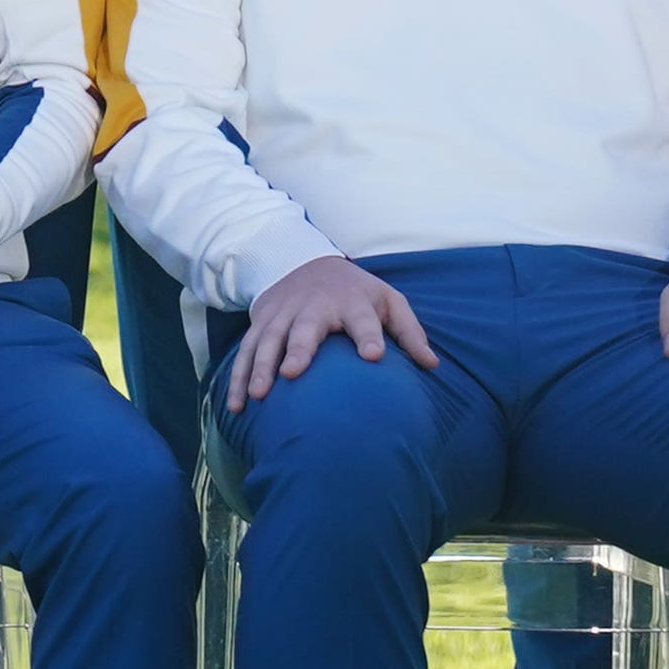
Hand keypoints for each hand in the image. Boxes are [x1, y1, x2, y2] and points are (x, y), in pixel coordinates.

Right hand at [226, 255, 431, 409]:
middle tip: (292, 373)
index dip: (368, 335)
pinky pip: (246, 351)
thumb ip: (409, 332)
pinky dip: (238, 377)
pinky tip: (236, 405)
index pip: (362, 319)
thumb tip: (432, 366)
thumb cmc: (355, 292)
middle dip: (297, 349)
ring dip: (260, 367)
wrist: (302, 263)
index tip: (373, 356)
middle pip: (305, 328)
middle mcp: (314, 307)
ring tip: (257, 396)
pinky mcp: (261, 324)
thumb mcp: (388, 300)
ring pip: (268, 341)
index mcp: (352, 302)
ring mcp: (283, 315)